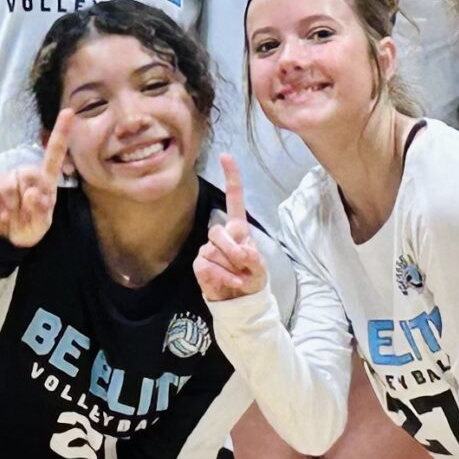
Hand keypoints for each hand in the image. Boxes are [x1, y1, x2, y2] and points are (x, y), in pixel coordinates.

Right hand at [0, 108, 71, 247]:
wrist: (2, 238)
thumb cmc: (28, 227)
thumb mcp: (40, 225)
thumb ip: (40, 211)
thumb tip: (33, 193)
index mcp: (45, 180)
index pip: (54, 154)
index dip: (61, 133)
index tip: (69, 112)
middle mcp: (26, 174)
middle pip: (26, 175)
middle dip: (24, 200)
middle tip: (23, 213)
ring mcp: (6, 178)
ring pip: (8, 185)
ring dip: (10, 206)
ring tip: (12, 214)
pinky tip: (0, 214)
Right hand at [194, 153, 265, 301]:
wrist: (239, 302)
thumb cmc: (251, 279)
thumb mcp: (259, 269)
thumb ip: (251, 258)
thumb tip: (239, 254)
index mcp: (239, 229)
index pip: (234, 199)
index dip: (231, 178)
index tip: (225, 156)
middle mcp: (221, 235)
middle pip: (218, 231)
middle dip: (232, 250)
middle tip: (243, 267)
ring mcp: (208, 248)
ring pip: (213, 251)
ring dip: (230, 269)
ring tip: (238, 278)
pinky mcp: (199, 264)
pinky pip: (207, 266)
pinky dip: (222, 277)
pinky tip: (229, 283)